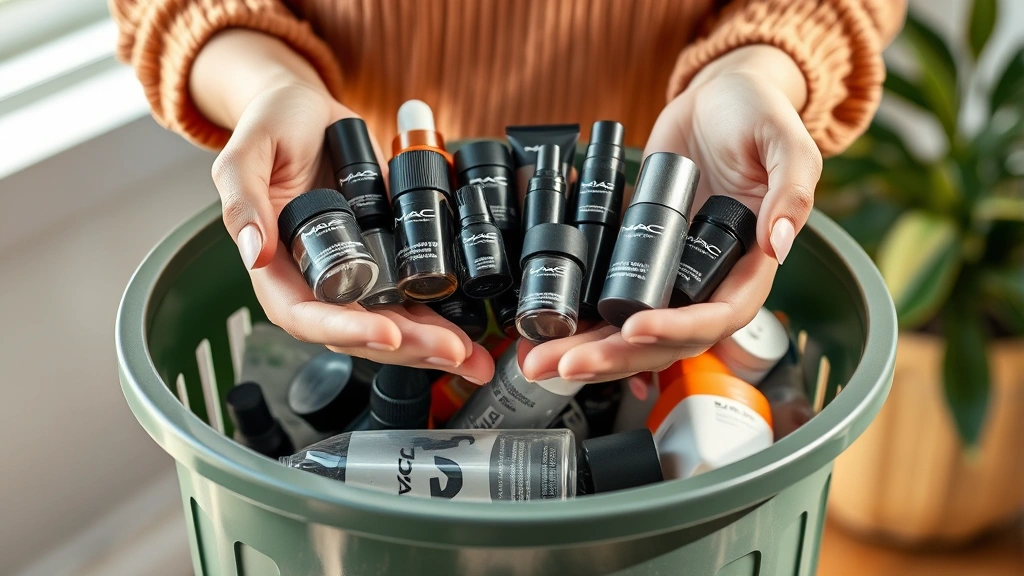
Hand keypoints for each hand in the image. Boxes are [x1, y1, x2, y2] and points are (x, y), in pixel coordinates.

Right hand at [197, 32, 493, 382]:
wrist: (308, 109)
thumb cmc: (271, 126)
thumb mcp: (245, 152)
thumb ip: (242, 199)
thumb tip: (254, 253)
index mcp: (277, 267)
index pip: (307, 316)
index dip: (347, 330)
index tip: (389, 333)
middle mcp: (317, 280)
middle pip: (360, 331)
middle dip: (408, 347)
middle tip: (454, 352)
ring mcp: (355, 274)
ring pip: (393, 323)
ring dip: (433, 344)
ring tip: (475, 358)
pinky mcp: (386, 260)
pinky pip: (413, 296)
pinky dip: (443, 315)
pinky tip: (474, 331)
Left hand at [521, 46, 821, 382]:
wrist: (715, 96)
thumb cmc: (756, 114)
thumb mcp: (787, 143)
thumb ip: (791, 191)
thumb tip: (776, 244)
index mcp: (748, 266)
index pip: (714, 317)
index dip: (676, 330)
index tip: (635, 327)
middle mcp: (706, 281)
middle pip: (663, 340)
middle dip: (614, 356)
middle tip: (563, 364)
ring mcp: (669, 274)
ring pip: (628, 329)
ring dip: (585, 350)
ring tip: (537, 360)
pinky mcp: (638, 259)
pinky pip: (607, 298)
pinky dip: (577, 318)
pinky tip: (540, 329)